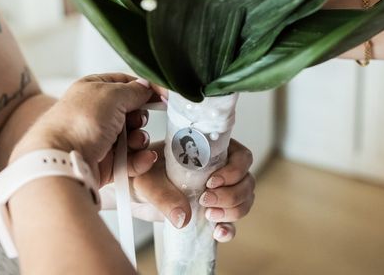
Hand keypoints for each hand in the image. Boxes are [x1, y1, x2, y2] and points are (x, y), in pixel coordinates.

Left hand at [10, 73, 158, 184]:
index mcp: (94, 89)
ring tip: (135, 142)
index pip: (126, 83)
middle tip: (136, 121)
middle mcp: (96, 113)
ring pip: (133, 137)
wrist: (60, 159)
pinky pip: (130, 159)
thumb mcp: (111, 95)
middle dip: (140, 117)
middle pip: (132, 111)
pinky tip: (145, 158)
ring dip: (140, 139)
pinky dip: (139, 159)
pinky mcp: (105, 163)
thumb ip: (134, 90)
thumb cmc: (80, 121)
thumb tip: (146, 87)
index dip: (146, 88)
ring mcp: (100, 139)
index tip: (165, 97)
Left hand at [125, 139, 254, 241]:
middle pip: (247, 180)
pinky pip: (232, 222)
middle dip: (231, 194)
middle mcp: (222, 169)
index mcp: (212, 150)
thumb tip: (183, 217)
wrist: (136, 192)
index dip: (233, 170)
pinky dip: (229, 229)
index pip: (241, 157)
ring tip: (208, 215)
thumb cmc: (144, 173)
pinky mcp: (215, 213)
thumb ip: (163, 194)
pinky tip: (217, 233)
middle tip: (206, 200)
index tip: (211, 181)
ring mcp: (221, 192)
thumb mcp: (147, 179)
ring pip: (244, 201)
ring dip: (232, 210)